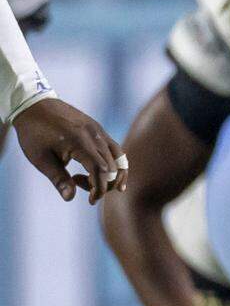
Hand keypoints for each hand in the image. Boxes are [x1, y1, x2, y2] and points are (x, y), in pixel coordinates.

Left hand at [12, 97, 127, 203]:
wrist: (34, 104)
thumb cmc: (34, 132)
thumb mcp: (40, 158)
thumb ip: (58, 178)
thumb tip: (70, 198)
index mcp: (80, 142)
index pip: (101, 171)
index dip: (100, 189)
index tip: (91, 200)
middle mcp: (94, 135)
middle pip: (113, 167)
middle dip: (104, 184)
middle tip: (82, 186)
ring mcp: (98, 130)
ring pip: (119, 157)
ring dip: (116, 175)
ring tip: (107, 187)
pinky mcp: (98, 129)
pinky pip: (115, 148)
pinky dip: (117, 163)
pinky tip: (111, 172)